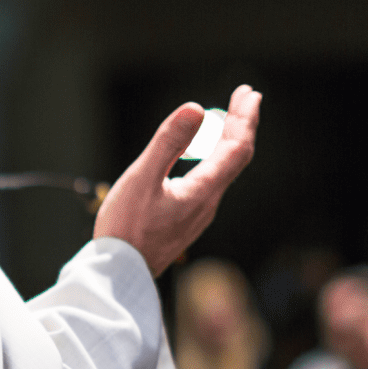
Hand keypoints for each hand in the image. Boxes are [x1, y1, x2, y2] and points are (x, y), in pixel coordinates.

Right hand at [93, 84, 260, 276]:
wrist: (118, 274)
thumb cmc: (125, 228)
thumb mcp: (142, 178)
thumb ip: (168, 143)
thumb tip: (195, 109)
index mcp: (202, 191)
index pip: (237, 148)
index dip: (245, 118)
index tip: (249, 93)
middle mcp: (207, 203)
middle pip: (234, 158)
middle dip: (240, 125)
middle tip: (244, 97)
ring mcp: (197, 215)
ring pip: (222, 172)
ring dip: (227, 142)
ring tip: (226, 121)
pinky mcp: (184, 223)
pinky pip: (208, 185)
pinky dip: (212, 160)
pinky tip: (200, 159)